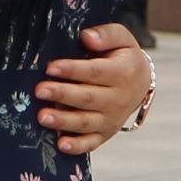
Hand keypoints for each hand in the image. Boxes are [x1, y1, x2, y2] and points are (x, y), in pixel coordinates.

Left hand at [36, 24, 151, 156]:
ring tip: (42, 116)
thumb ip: (106, 34)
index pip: (94, 72)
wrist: (140, 83)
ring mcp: (111, 119)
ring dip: (63, 121)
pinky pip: (91, 143)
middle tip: (40, 90)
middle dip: (62, 94)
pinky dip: (76, 146)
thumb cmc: (121, 56)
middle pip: (87, 98)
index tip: (51, 67)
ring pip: (85, 122)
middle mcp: (118, 99)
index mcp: (122, 73)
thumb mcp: (121, 38)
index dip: (72, 70)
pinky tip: (60, 144)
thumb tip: (87, 37)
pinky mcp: (105, 134)